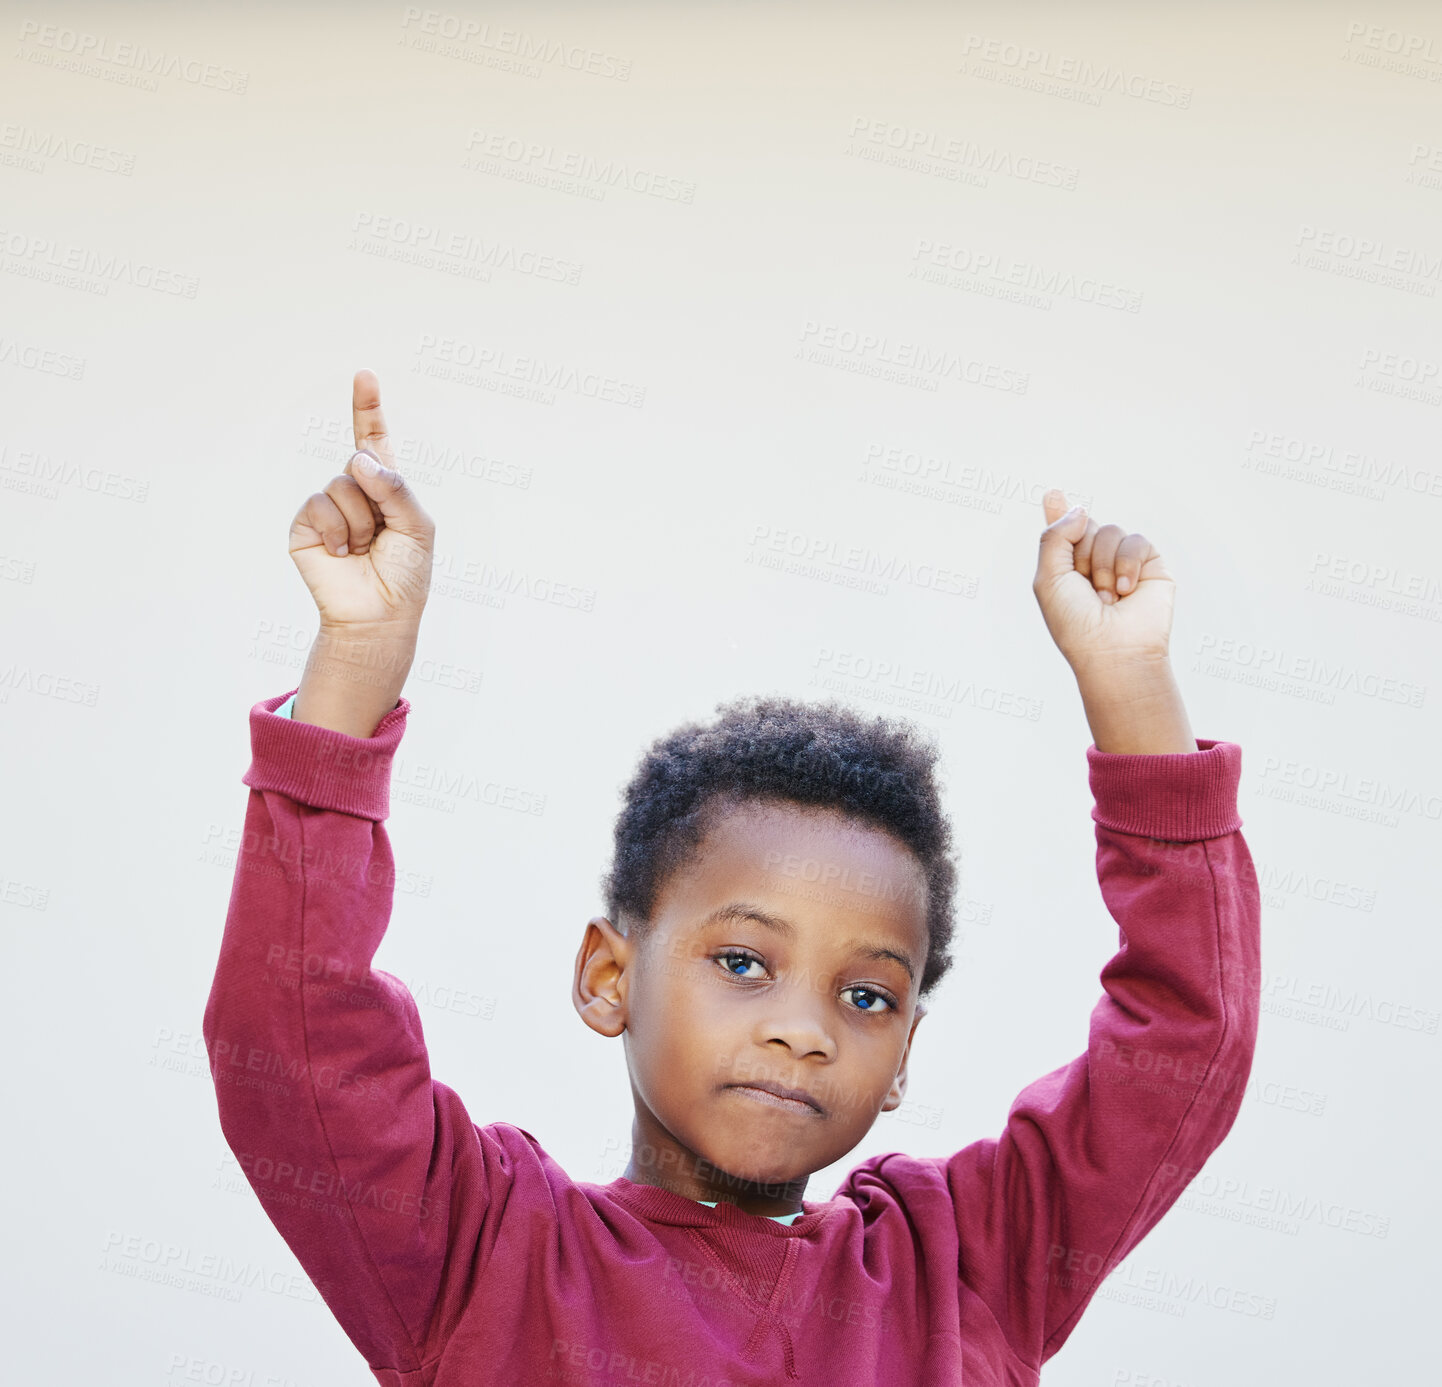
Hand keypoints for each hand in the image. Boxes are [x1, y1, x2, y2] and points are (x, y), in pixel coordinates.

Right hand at [288, 369, 435, 632]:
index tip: (364, 375)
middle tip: (383, 535)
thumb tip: (358, 459)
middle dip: (379, 495)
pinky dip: (336, 530)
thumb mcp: (418, 526)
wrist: (379, 614)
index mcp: (384, 489)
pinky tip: (342, 553)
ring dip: (361, 521)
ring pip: (341, 484)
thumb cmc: (405, 574)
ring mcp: (327, 508)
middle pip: (361, 461)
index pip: (374, 441)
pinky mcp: (304, 525)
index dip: (367, 409)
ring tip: (364, 549)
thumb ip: (396, 488)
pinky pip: (319, 504)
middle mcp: (354, 492)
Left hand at [1032, 488, 1174, 669]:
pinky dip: (1127, 564)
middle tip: (1085, 586)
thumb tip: (1082, 510)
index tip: (1052, 493)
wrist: (1112, 649)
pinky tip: (1125, 591)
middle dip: (1081, 554)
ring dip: (1103, 564)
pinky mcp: (1150, 566)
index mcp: (1066, 568)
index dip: (1059, 512)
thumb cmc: (1075, 622)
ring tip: (1106, 597)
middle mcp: (1094, 563)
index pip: (1063, 533)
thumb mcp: (1048, 578)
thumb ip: (1055, 537)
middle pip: (1085, 525)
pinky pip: (1136, 541)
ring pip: (1110, 531)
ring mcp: (1122, 563)